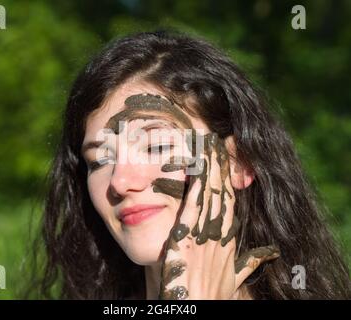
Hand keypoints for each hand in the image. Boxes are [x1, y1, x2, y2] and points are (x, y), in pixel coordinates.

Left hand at [158, 132, 279, 299]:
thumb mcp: (233, 279)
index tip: (225, 158)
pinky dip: (196, 184)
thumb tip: (268, 255)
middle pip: (223, 192)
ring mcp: (205, 234)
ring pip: (210, 193)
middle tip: (216, 140)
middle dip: (220, 165)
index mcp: (229, 239)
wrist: (197, 307)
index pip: (231, 202)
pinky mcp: (186, 237)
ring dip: (209, 167)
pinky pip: (193, 205)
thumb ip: (248, 263)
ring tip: (207, 143)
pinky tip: (195, 166)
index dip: (229, 178)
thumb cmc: (211, 296)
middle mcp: (220, 233)